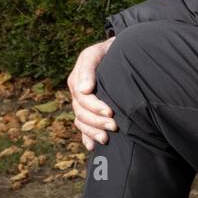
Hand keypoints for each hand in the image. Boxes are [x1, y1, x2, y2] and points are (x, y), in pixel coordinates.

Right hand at [68, 36, 117, 150]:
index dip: (95, 107)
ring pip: (81, 121)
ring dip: (92, 131)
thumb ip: (88, 68)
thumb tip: (84, 90)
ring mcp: (81, 103)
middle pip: (82, 112)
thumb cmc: (110, 51)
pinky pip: (83, 127)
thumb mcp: (97, 52)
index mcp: (77, 79)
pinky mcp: (88, 110)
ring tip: (106, 139)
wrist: (120, 52)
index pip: (83, 98)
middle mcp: (77, 92)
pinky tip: (92, 146)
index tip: (111, 112)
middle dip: (97, 121)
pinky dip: (86, 137)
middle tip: (114, 126)